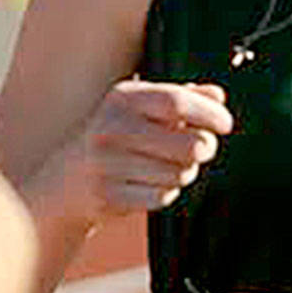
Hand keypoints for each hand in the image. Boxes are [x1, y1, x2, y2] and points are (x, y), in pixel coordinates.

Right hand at [78, 80, 232, 214]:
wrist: (66, 178)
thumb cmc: (118, 135)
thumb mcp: (143, 106)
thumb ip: (183, 96)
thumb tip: (217, 96)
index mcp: (123, 98)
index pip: (176, 102)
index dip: (209, 114)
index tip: (224, 124)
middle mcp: (111, 128)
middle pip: (188, 144)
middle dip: (204, 148)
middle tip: (200, 148)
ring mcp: (106, 163)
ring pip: (179, 174)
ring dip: (185, 172)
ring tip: (168, 166)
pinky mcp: (107, 195)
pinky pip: (163, 196)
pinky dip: (167, 192)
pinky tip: (151, 183)